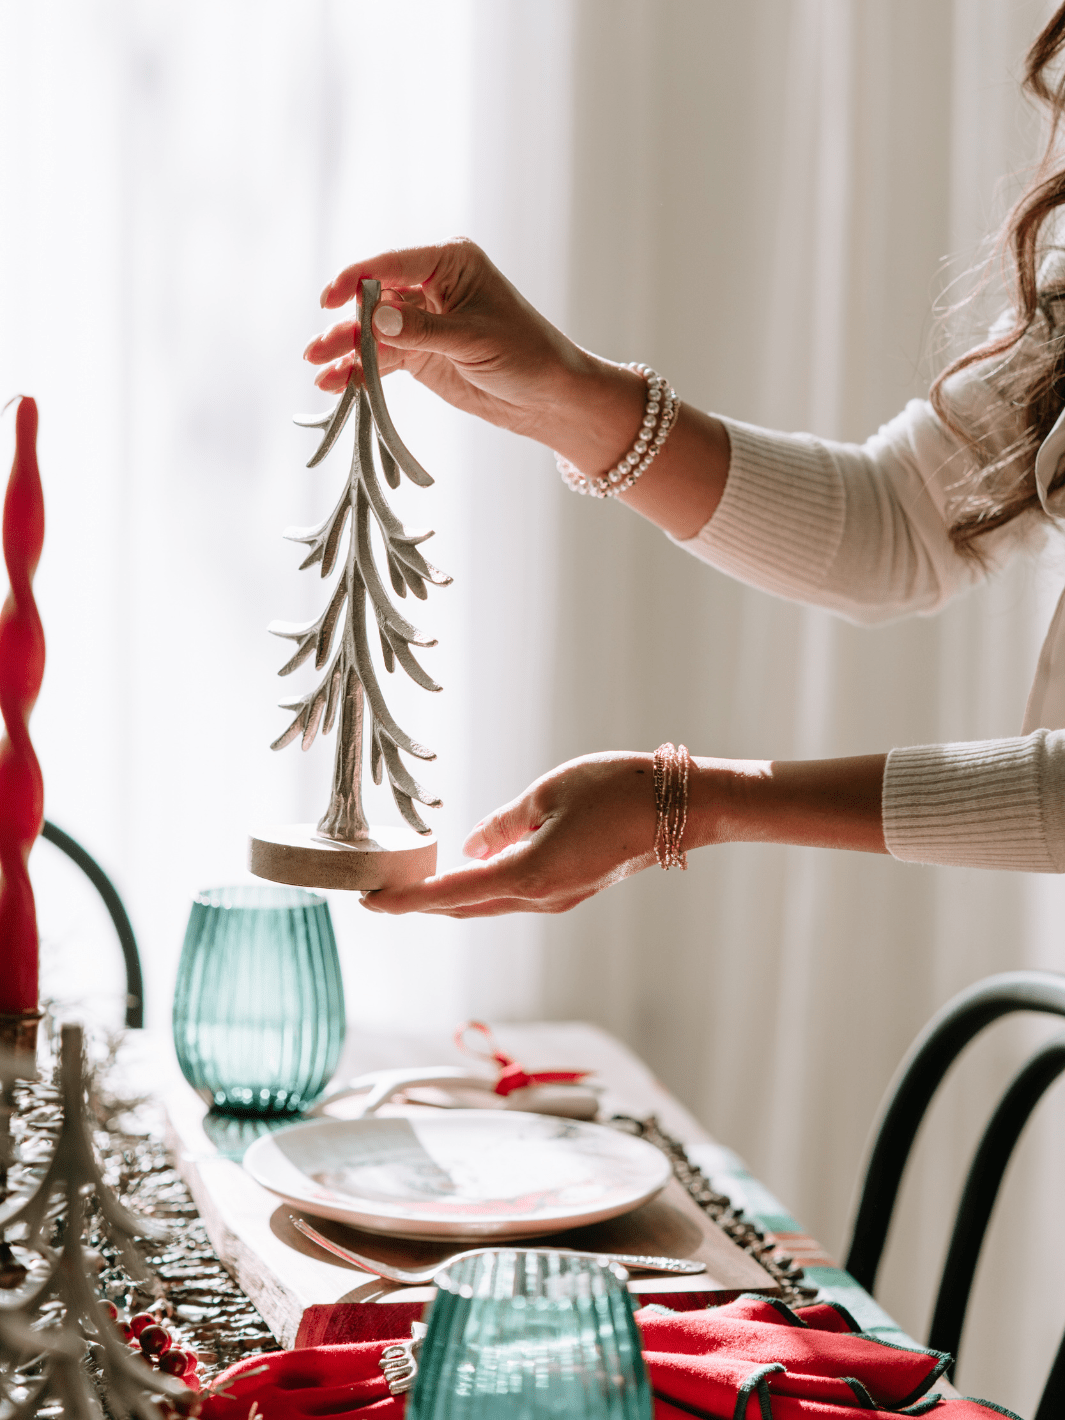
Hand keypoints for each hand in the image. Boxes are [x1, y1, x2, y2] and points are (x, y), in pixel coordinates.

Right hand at [303, 238, 646, 472]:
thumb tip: (375, 316)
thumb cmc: (526, 354)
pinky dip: (360, 371)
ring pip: (373, 331)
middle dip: (345, 323)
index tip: (328, 299)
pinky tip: (336, 383)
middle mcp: (431, 286)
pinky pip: (382, 359)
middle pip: (374, 299)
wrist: (549, 397)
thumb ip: (422, 330)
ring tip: (318, 368)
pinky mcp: (420, 354)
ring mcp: (422, 321)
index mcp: (450, 263)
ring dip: (346, 349)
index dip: (356, 279)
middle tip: (316, 348)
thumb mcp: (474, 339)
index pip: (392, 264)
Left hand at [359, 752, 660, 917]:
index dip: (406, 900)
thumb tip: (470, 846)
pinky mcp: (571, 889)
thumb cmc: (619, 790)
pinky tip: (467, 869)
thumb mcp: (548, 793)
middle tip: (378, 891)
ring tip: (412, 878)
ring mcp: (559, 898)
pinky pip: (513, 892)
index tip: (369, 901)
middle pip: (464, 906)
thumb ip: (503, 822)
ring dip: (450, 894)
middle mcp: (541, 898)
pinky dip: (481, 885)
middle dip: (419, 901)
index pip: (451, 894)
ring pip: (488, 902)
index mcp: (529, 874)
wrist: (683, 809)